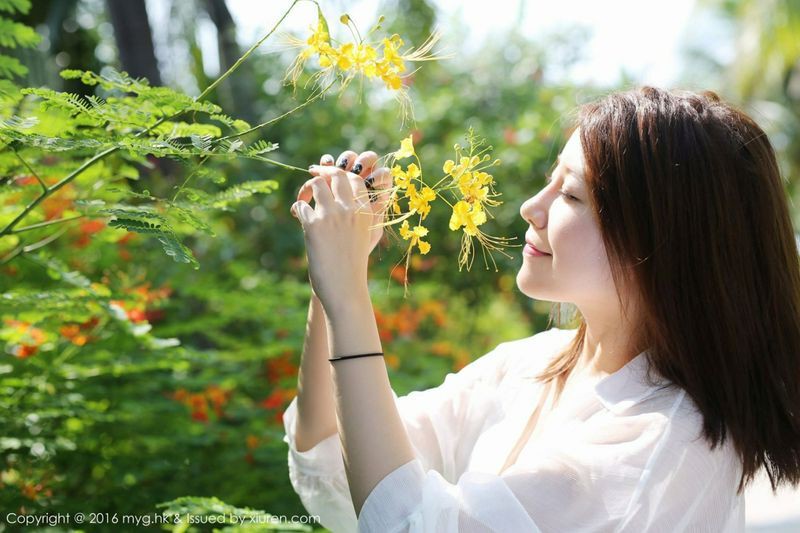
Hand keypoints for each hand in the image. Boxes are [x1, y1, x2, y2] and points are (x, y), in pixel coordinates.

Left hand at [291, 151, 391, 312]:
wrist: (345, 288)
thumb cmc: (354, 266)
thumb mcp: (364, 237)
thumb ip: (358, 216)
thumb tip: (344, 200)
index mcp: (366, 212)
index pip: (354, 179)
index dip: (341, 174)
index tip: (330, 175)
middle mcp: (351, 209)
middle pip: (336, 174)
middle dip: (323, 171)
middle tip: (313, 173)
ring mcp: (332, 215)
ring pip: (316, 184)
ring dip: (307, 189)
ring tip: (304, 200)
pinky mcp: (314, 225)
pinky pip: (301, 205)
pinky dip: (297, 209)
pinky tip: (297, 216)